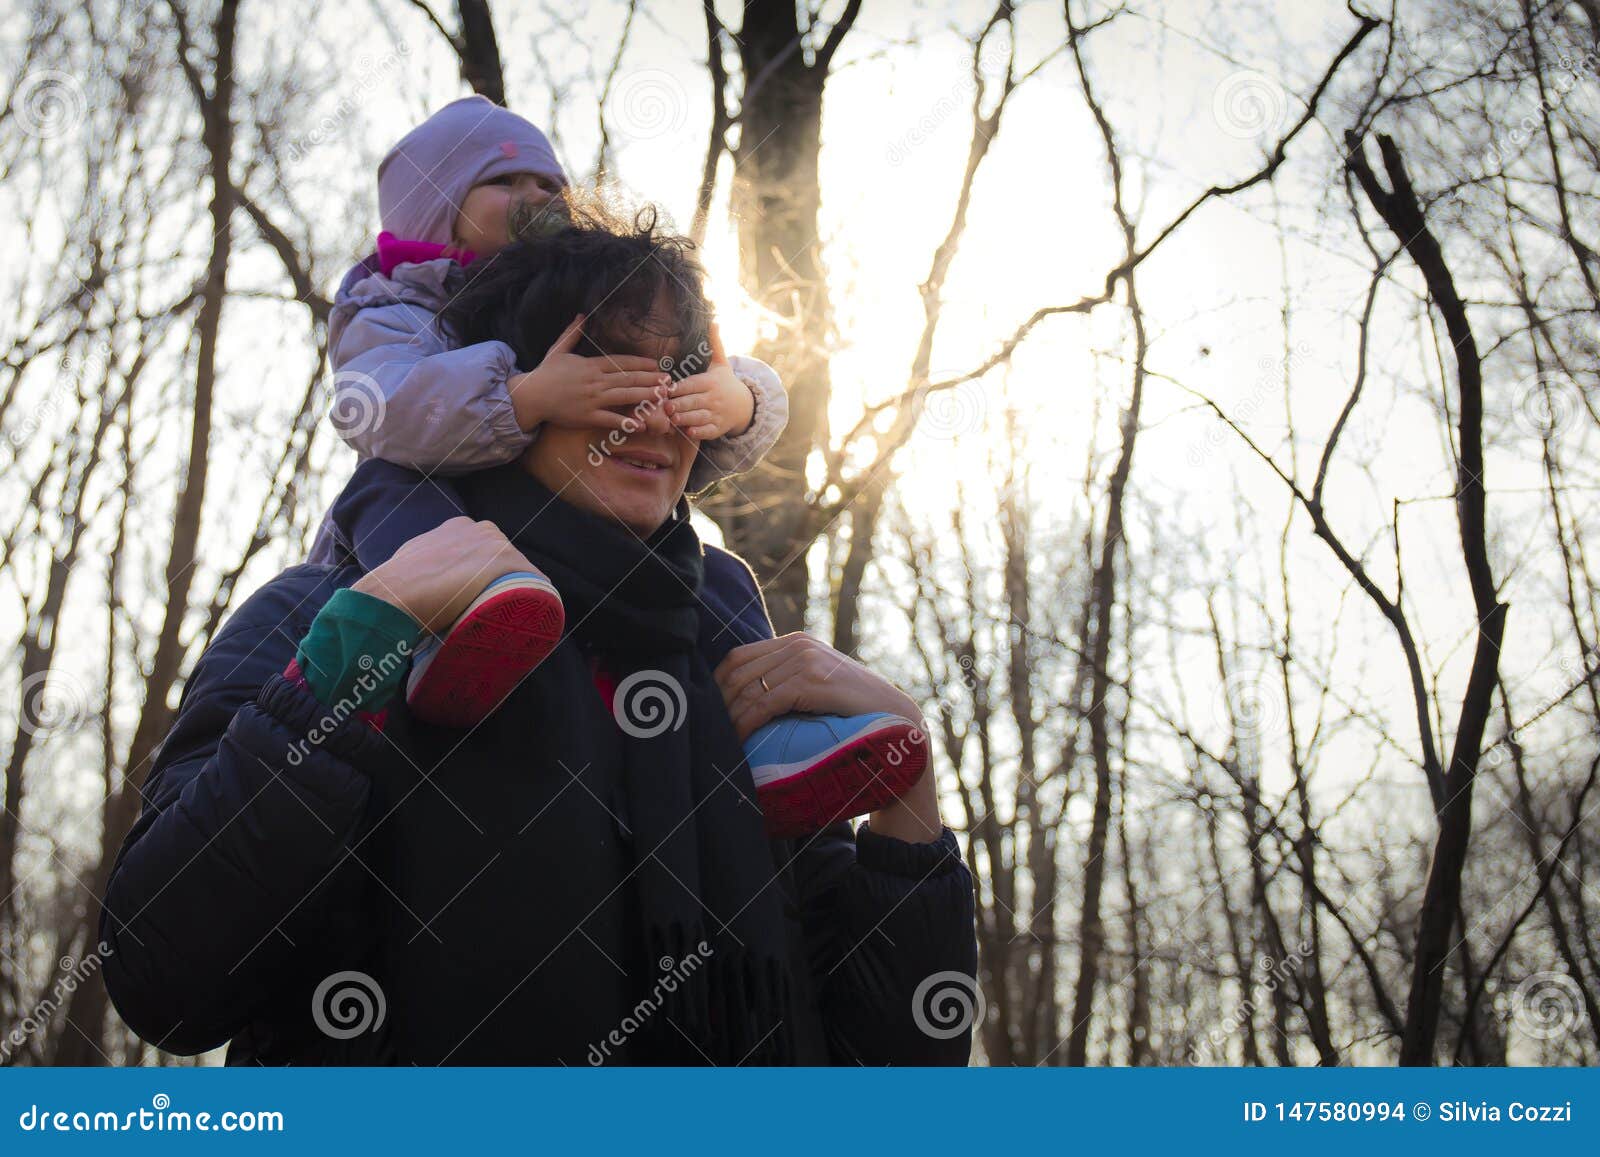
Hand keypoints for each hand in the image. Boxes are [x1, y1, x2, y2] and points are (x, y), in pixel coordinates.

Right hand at [350, 517, 536, 635]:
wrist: (392, 594)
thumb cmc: (395, 586)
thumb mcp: (411, 562)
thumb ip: (422, 562)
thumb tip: (420, 578)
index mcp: (459, 528)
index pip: (489, 553)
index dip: (491, 578)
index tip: (488, 599)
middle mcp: (480, 529)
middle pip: (509, 561)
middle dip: (509, 584)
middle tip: (501, 613)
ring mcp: (494, 543)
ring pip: (523, 572)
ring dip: (524, 593)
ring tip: (518, 619)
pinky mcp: (503, 560)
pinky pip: (536, 581)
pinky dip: (541, 598)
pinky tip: (540, 615)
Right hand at [509, 314, 671, 431]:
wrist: (530, 396)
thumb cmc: (544, 374)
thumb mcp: (558, 349)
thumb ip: (573, 333)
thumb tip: (581, 315)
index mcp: (590, 365)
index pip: (621, 362)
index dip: (641, 363)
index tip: (657, 365)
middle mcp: (595, 381)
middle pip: (628, 378)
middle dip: (650, 379)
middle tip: (669, 381)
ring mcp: (592, 400)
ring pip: (624, 396)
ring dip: (645, 396)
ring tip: (661, 396)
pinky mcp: (587, 416)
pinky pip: (610, 419)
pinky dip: (625, 422)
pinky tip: (640, 424)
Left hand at [665, 322, 753, 440]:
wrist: (744, 405)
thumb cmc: (725, 382)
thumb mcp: (721, 363)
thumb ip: (714, 344)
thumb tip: (713, 320)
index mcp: (710, 382)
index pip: (692, 384)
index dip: (679, 387)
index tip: (666, 389)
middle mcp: (713, 398)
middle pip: (694, 401)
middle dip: (679, 404)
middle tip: (665, 406)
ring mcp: (716, 414)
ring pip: (699, 417)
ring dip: (685, 418)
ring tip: (672, 419)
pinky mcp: (717, 428)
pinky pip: (707, 431)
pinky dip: (699, 432)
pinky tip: (689, 432)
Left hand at [714, 632, 923, 741]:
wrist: (897, 719)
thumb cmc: (855, 712)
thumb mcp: (819, 687)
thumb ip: (789, 682)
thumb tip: (748, 702)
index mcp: (797, 642)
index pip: (739, 657)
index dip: (718, 685)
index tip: (710, 713)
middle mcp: (798, 645)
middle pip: (737, 671)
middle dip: (718, 703)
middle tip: (709, 731)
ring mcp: (805, 660)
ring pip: (747, 688)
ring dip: (729, 717)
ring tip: (722, 741)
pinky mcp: (811, 681)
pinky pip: (764, 703)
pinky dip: (746, 723)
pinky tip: (741, 740)